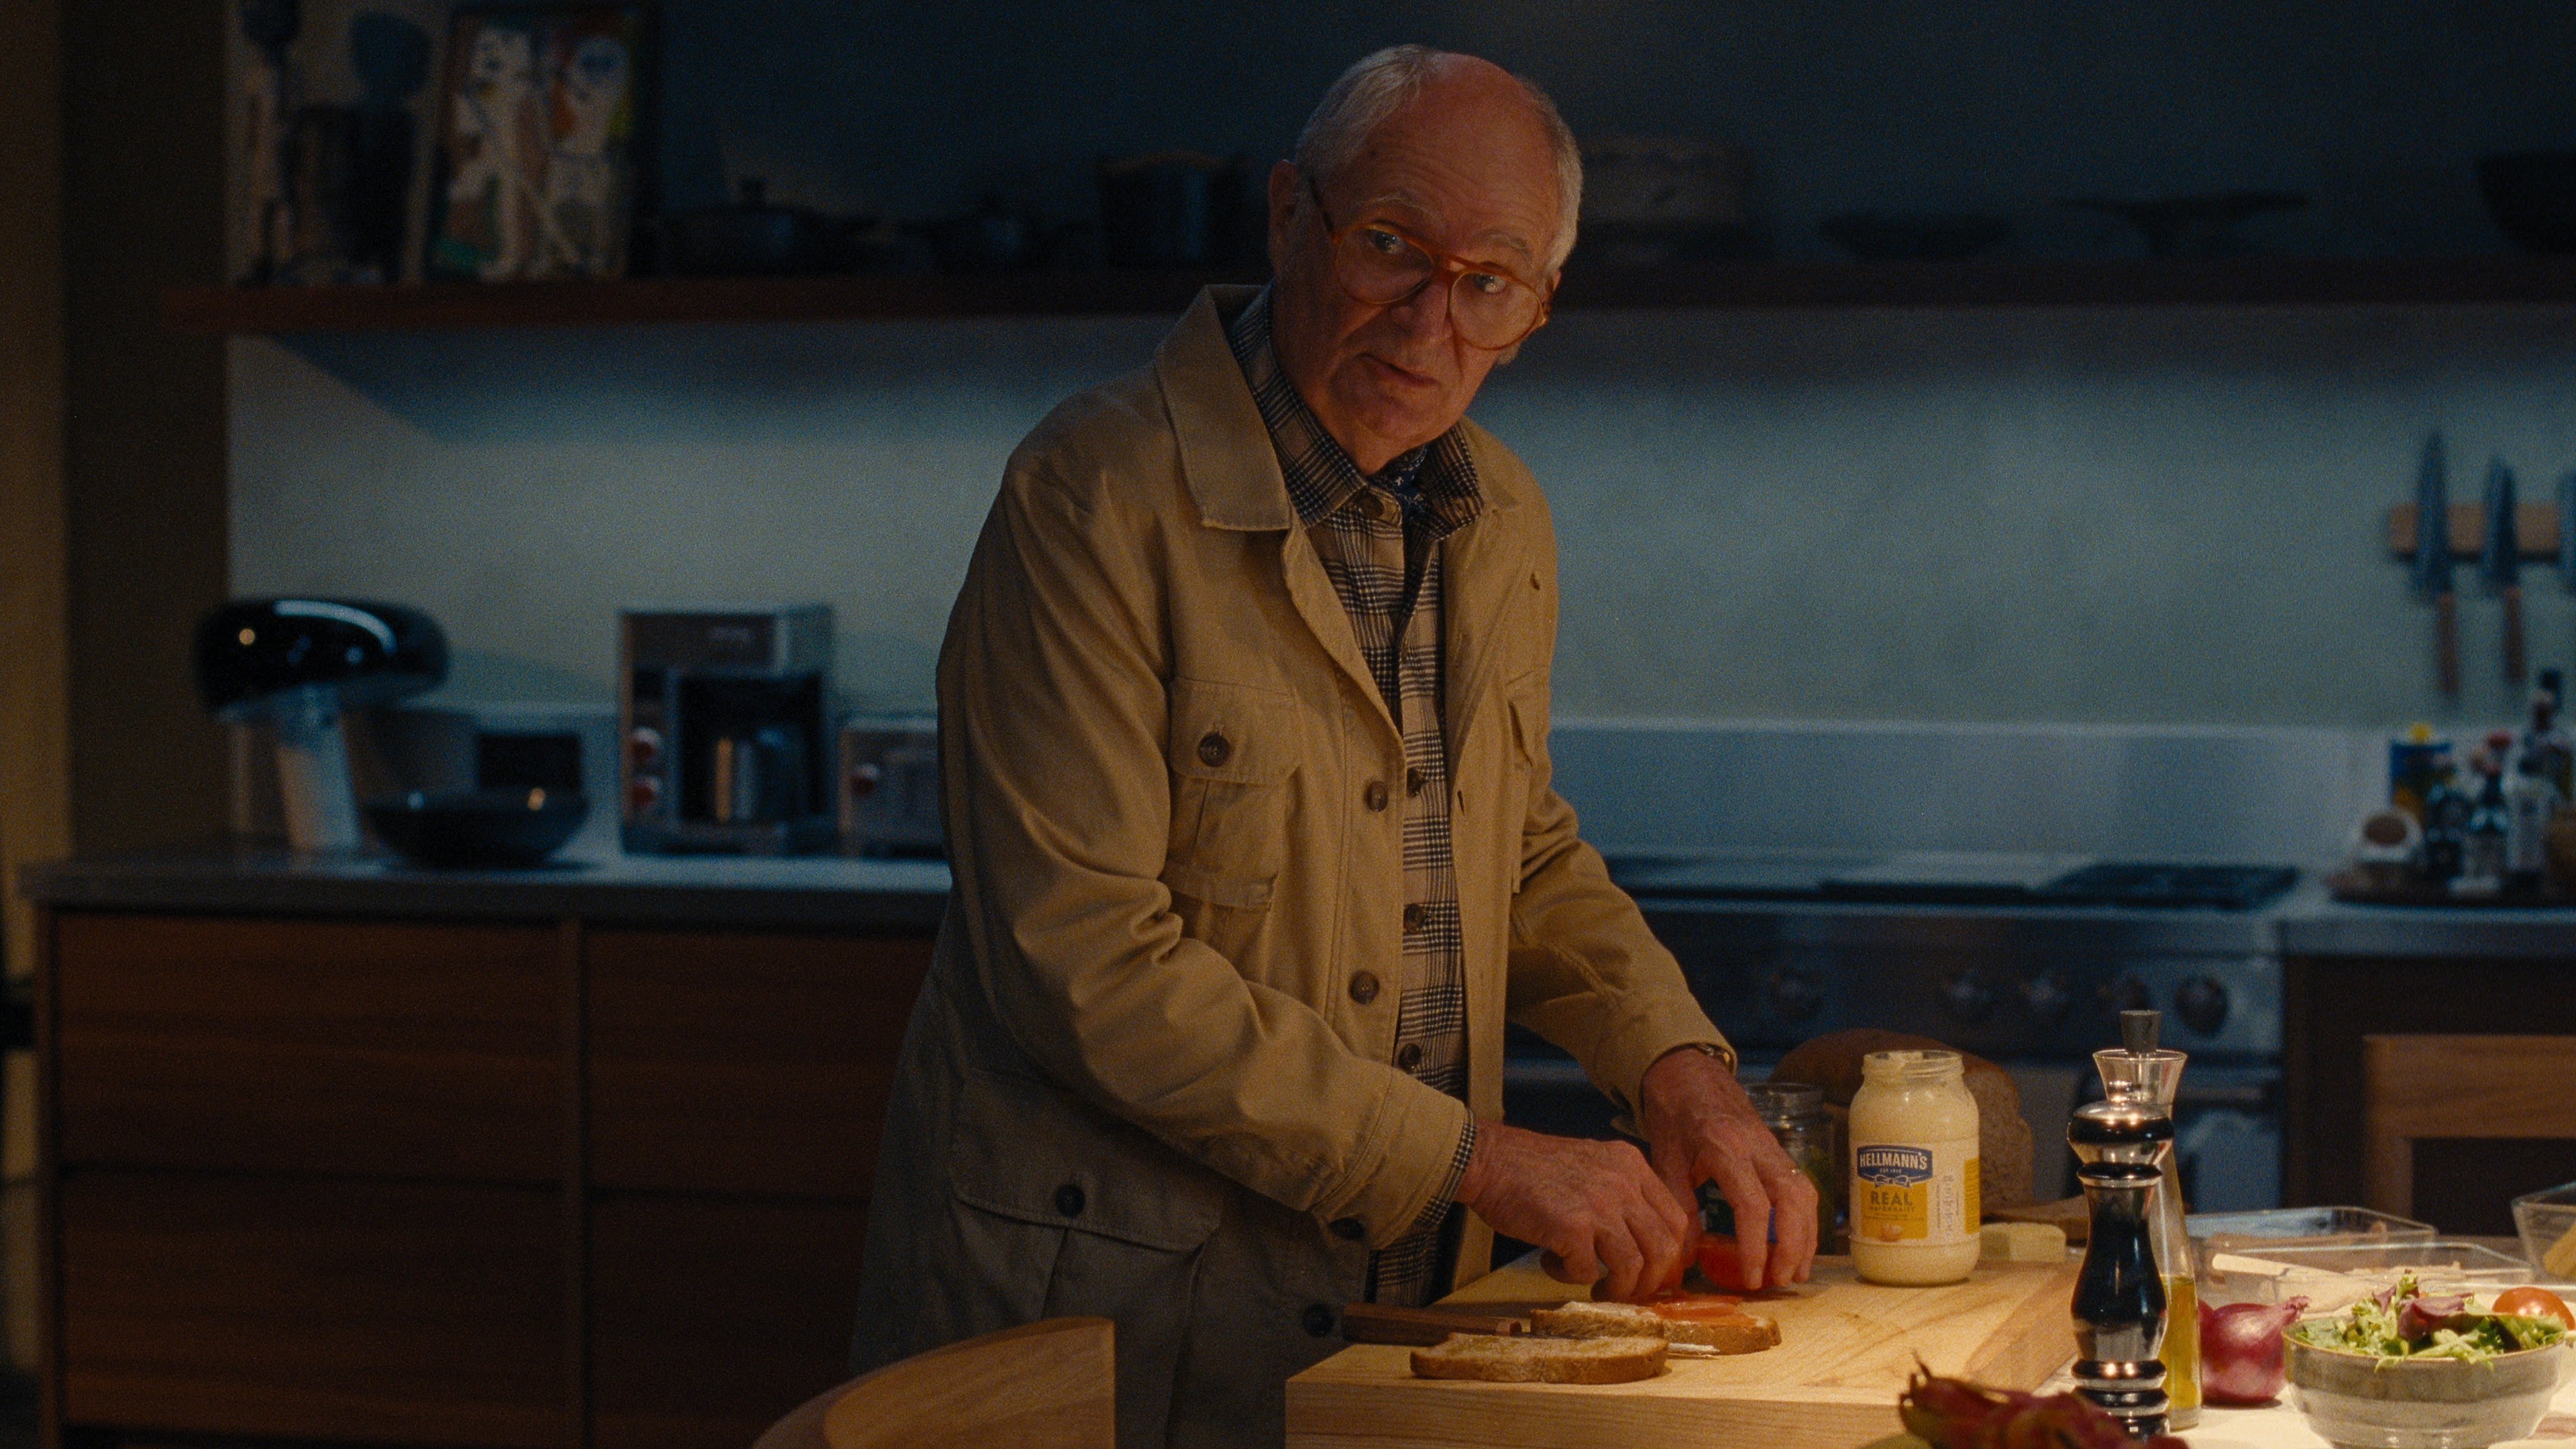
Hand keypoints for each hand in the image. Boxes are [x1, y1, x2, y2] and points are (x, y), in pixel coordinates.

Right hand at [1453, 1119, 1695, 1301]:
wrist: (1488, 1159)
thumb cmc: (1532, 1168)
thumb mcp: (1592, 1166)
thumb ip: (1620, 1193)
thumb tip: (1641, 1244)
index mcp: (1631, 1165)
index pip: (1675, 1219)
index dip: (1669, 1255)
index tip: (1652, 1274)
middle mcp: (1623, 1182)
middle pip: (1663, 1247)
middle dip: (1649, 1281)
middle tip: (1628, 1292)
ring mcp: (1599, 1204)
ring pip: (1633, 1266)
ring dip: (1616, 1288)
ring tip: (1595, 1288)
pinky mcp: (1572, 1226)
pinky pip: (1588, 1271)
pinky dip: (1571, 1276)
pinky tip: (1552, 1263)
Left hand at [1638, 1047, 1819, 1291]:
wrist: (1686, 1072)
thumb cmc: (1673, 1115)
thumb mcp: (1665, 1160)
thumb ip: (1678, 1209)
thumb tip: (1685, 1261)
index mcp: (1725, 1147)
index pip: (1753, 1205)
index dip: (1755, 1247)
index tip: (1751, 1278)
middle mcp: (1757, 1146)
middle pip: (1792, 1200)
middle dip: (1793, 1246)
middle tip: (1782, 1281)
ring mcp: (1773, 1146)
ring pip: (1805, 1193)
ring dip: (1806, 1236)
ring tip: (1795, 1272)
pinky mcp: (1778, 1149)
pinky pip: (1802, 1185)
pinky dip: (1805, 1218)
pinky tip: (1798, 1244)